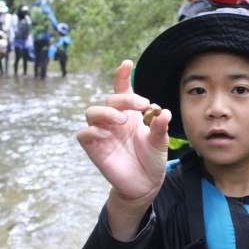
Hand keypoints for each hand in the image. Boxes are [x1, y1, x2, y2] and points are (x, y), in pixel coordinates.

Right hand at [76, 60, 170, 203]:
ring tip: (122, 121)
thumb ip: (160, 127)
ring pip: (92, 112)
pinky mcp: (94, 148)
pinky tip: (107, 135)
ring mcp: (103, 133)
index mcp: (130, 114)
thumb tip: (164, 112)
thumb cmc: (152, 160)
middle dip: (124, 99)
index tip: (127, 64)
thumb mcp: (160, 143)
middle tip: (141, 106)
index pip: (122, 89)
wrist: (145, 184)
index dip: (122, 75)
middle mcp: (115, 120)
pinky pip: (84, 134)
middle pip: (110, 99)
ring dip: (106, 113)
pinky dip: (92, 131)